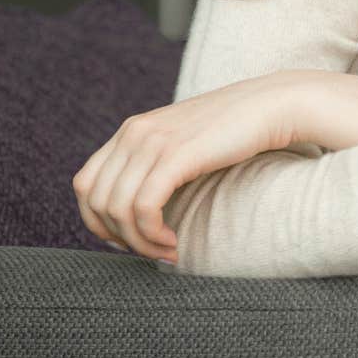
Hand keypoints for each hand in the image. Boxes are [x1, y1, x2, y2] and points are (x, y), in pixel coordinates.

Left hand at [72, 74, 310, 259]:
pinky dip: (152, 234)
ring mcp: (152, 142)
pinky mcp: (175, 156)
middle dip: (117, 237)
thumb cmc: (236, 131)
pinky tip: (173, 241)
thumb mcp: (184, 142)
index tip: (127, 239)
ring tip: (166, 250)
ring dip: (139, 242)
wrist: (272, 106)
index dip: (96, 221)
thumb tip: (142, 206)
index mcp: (131, 130)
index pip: (85, 184)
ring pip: (117, 209)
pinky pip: (143, 207)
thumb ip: (157, 162)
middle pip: (95, 200)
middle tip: (149, 251)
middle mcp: (133, 133)